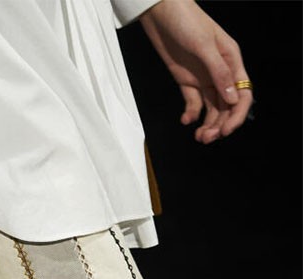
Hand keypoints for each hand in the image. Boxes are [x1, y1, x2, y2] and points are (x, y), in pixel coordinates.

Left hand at [139, 0, 253, 142]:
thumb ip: (218, 73)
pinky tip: (185, 120)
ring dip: (207, 124)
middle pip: (227, 106)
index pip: (243, 95)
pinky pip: (193, 102)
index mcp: (231, 61)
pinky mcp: (186, 80)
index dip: (236, 116)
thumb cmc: (186, 21)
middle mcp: (220, 72)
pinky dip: (191, 114)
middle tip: (206, 138)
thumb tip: (232, 99)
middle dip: (219, 125)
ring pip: (211, 108)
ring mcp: (203, 77)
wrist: (161, 13)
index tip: (225, 131)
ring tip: (198, 137)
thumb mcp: (204, 46)